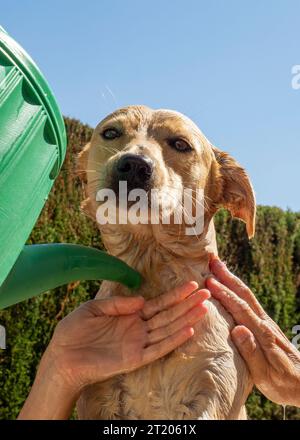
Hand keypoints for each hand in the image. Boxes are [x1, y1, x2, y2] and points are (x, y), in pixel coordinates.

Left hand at [18, 282, 208, 418]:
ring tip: (204, 309)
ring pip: (167, 330)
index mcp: (129, 315)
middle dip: (187, 304)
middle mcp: (138, 329)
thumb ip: (117, 303)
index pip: (158, 303)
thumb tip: (142, 300)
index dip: (175, 295)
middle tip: (207, 293)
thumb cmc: (74, 331)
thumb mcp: (93, 308)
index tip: (192, 285)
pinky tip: (188, 330)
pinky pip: (157, 349)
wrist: (61, 356)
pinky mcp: (134, 358)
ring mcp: (137, 344)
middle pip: (168, 315)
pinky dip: (173, 340)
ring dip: (186, 320)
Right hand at [206, 256, 299, 407]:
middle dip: (228, 277)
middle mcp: (265, 324)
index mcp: (263, 334)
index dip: (225, 294)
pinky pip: (249, 302)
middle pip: (245, 295)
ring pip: (248, 296)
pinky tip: (231, 288)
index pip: (241, 309)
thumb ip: (251, 352)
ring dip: (233, 280)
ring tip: (219, 267)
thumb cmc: (283, 384)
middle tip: (213, 261)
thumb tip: (238, 329)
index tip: (209, 281)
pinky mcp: (266, 326)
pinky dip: (238, 290)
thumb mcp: (265, 375)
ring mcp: (266, 323)